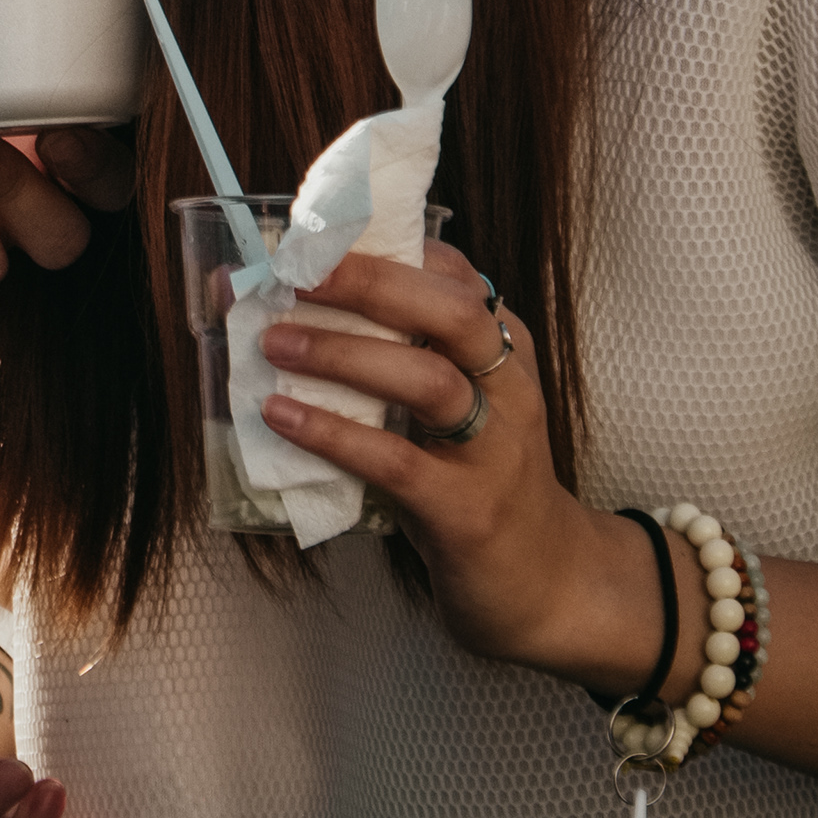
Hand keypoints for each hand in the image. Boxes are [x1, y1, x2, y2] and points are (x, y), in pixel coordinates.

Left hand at [253, 241, 663, 694]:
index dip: (383, 248)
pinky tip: (285, 416)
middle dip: (368, 281)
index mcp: (504, 348)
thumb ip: (397, 356)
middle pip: (449, 311)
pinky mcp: (468, 510)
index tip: (316, 234)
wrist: (545, 584)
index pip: (453, 274)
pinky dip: (334, 434)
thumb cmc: (479, 479)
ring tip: (273, 342)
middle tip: (294, 271)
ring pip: (426, 380)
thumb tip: (290, 310)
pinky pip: (397, 462)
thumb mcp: (455, 405)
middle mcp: (509, 387)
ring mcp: (495, 449)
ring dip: (341, 353)